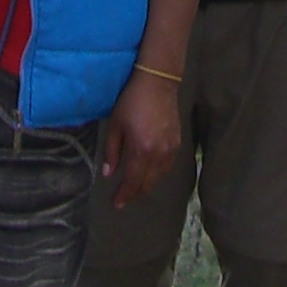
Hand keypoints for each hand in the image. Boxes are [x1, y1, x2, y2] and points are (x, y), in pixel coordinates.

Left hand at [103, 69, 182, 203]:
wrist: (158, 82)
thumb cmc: (131, 101)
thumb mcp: (115, 125)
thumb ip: (112, 152)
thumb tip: (108, 174)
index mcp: (141, 150)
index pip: (133, 181)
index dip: (124, 195)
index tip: (116, 204)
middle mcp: (159, 154)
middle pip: (147, 183)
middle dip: (135, 193)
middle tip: (123, 200)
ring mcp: (171, 149)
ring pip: (159, 177)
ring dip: (146, 185)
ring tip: (135, 189)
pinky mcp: (178, 143)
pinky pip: (167, 167)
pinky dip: (157, 175)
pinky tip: (150, 174)